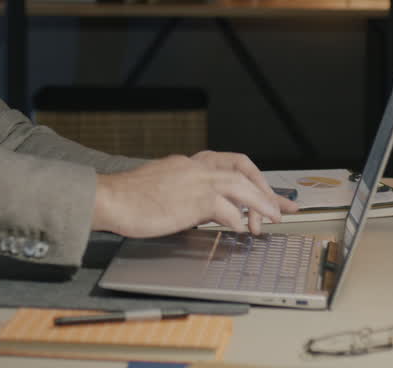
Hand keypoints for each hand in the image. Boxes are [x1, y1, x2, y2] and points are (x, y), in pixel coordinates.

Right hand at [91, 151, 299, 237]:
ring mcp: (195, 181)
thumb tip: (208, 210)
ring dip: (260, 204)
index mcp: (188, 164)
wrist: (110, 199)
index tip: (267, 194)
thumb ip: (187, 194)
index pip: (231, 164)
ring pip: (241, 186)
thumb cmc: (130, 200)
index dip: (254, 178)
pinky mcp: (192, 199)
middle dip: (266, 190)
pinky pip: (225, 208)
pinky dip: (237, 219)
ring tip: (270, 221)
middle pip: (243, 170)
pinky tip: (239, 230)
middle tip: (282, 209)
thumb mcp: (164, 189)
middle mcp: (195, 167)